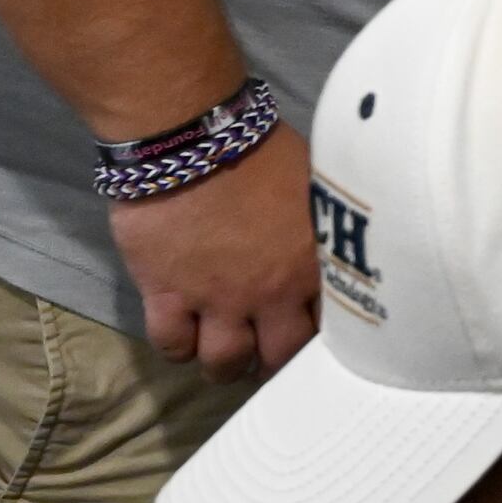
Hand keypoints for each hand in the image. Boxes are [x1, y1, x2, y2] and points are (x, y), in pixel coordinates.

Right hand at [111, 120, 319, 381]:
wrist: (191, 137)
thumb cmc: (260, 148)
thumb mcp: (312, 185)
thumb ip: (320, 226)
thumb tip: (335, 239)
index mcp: (311, 264)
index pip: (328, 325)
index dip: (320, 334)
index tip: (311, 332)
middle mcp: (268, 293)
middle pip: (278, 357)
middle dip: (274, 362)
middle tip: (266, 353)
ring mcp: (215, 298)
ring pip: (224, 363)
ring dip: (226, 365)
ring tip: (224, 355)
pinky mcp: (167, 294)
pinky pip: (172, 345)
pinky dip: (177, 347)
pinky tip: (183, 335)